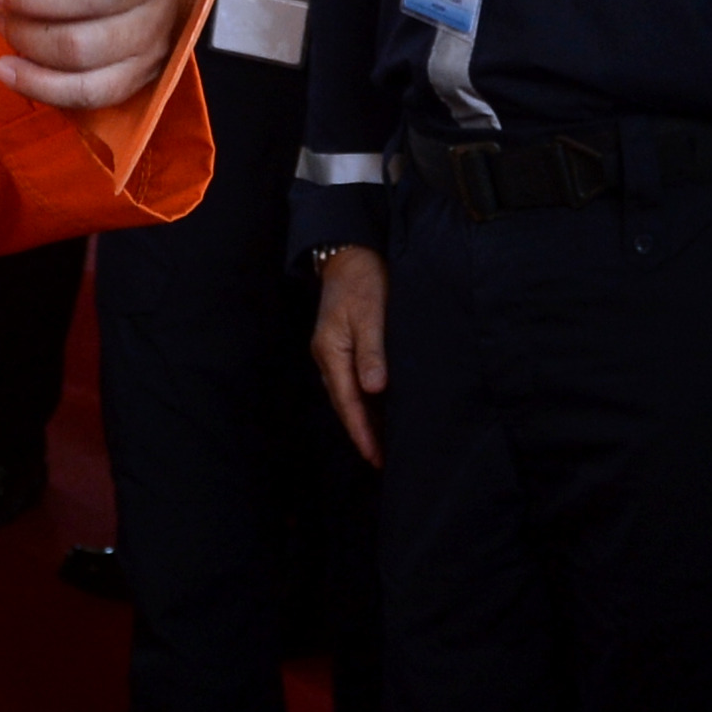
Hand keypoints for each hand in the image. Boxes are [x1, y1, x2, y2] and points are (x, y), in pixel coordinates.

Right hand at [312, 246, 388, 464]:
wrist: (350, 251)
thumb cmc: (363, 280)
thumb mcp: (369, 314)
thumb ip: (372, 352)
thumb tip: (374, 389)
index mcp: (331, 351)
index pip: (347, 402)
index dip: (361, 431)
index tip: (374, 456)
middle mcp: (328, 356)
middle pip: (345, 404)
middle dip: (362, 433)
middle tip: (381, 460)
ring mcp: (334, 351)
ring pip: (349, 395)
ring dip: (364, 419)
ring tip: (382, 443)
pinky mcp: (344, 344)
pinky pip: (353, 381)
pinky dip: (365, 400)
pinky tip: (380, 409)